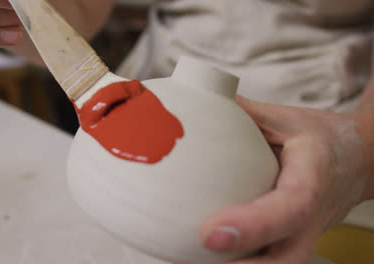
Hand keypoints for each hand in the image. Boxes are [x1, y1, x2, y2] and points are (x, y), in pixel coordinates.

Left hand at [200, 96, 373, 263]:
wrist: (358, 162)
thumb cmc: (321, 139)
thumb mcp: (286, 118)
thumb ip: (244, 112)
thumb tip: (197, 99)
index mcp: (311, 180)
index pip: (289, 209)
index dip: (252, 226)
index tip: (209, 234)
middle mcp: (311, 218)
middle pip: (285, 261)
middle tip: (185, 259)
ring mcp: (303, 236)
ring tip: (183, 261)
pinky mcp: (291, 243)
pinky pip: (267, 263)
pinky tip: (201, 259)